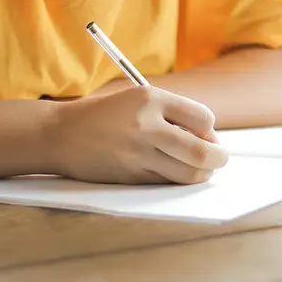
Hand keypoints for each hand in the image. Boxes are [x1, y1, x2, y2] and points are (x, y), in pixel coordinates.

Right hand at [45, 86, 227, 184]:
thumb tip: (210, 139)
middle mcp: (146, 126)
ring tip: (200, 168)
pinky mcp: (130, 176)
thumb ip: (172, 114)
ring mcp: (138, 154)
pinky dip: (177, 180)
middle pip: (201, 151)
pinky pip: (167, 182)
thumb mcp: (137, 99)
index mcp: (150, 98)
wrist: (61, 134)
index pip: (202, 117)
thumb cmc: (106, 115)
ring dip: (202, 173)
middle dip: (218, 158)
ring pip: (188, 173)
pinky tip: (173, 172)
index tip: (207, 135)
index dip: (210, 130)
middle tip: (219, 158)